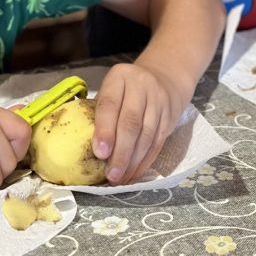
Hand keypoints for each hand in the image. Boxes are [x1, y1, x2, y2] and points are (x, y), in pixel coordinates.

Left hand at [91, 62, 190, 184]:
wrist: (164, 78)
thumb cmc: (126, 91)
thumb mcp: (111, 90)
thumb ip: (101, 113)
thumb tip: (86, 149)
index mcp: (119, 77)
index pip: (110, 104)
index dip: (105, 130)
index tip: (99, 153)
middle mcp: (141, 85)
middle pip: (131, 122)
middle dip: (120, 152)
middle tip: (111, 174)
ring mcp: (158, 100)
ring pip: (146, 135)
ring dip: (133, 161)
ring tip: (121, 179)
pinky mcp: (170, 116)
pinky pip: (157, 142)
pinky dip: (145, 161)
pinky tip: (134, 173)